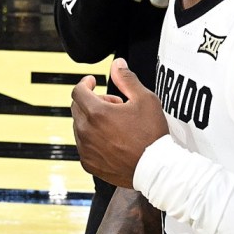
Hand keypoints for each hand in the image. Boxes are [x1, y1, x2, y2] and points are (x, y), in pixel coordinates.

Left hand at [71, 58, 167, 189]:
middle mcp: (86, 131)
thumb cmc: (152, 135)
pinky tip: (112, 140)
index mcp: (97, 113)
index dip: (85, 83)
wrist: (155, 169)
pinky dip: (92, 138)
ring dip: (92, 120)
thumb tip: (117, 64)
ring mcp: (86, 149)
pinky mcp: (88, 164)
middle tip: (114, 104)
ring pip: (79, 126)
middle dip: (93, 101)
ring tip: (116, 124)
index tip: (92, 82)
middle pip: (77, 108)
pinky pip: (83, 145)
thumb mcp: (145, 99)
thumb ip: (127, 79)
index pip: (78, 91)